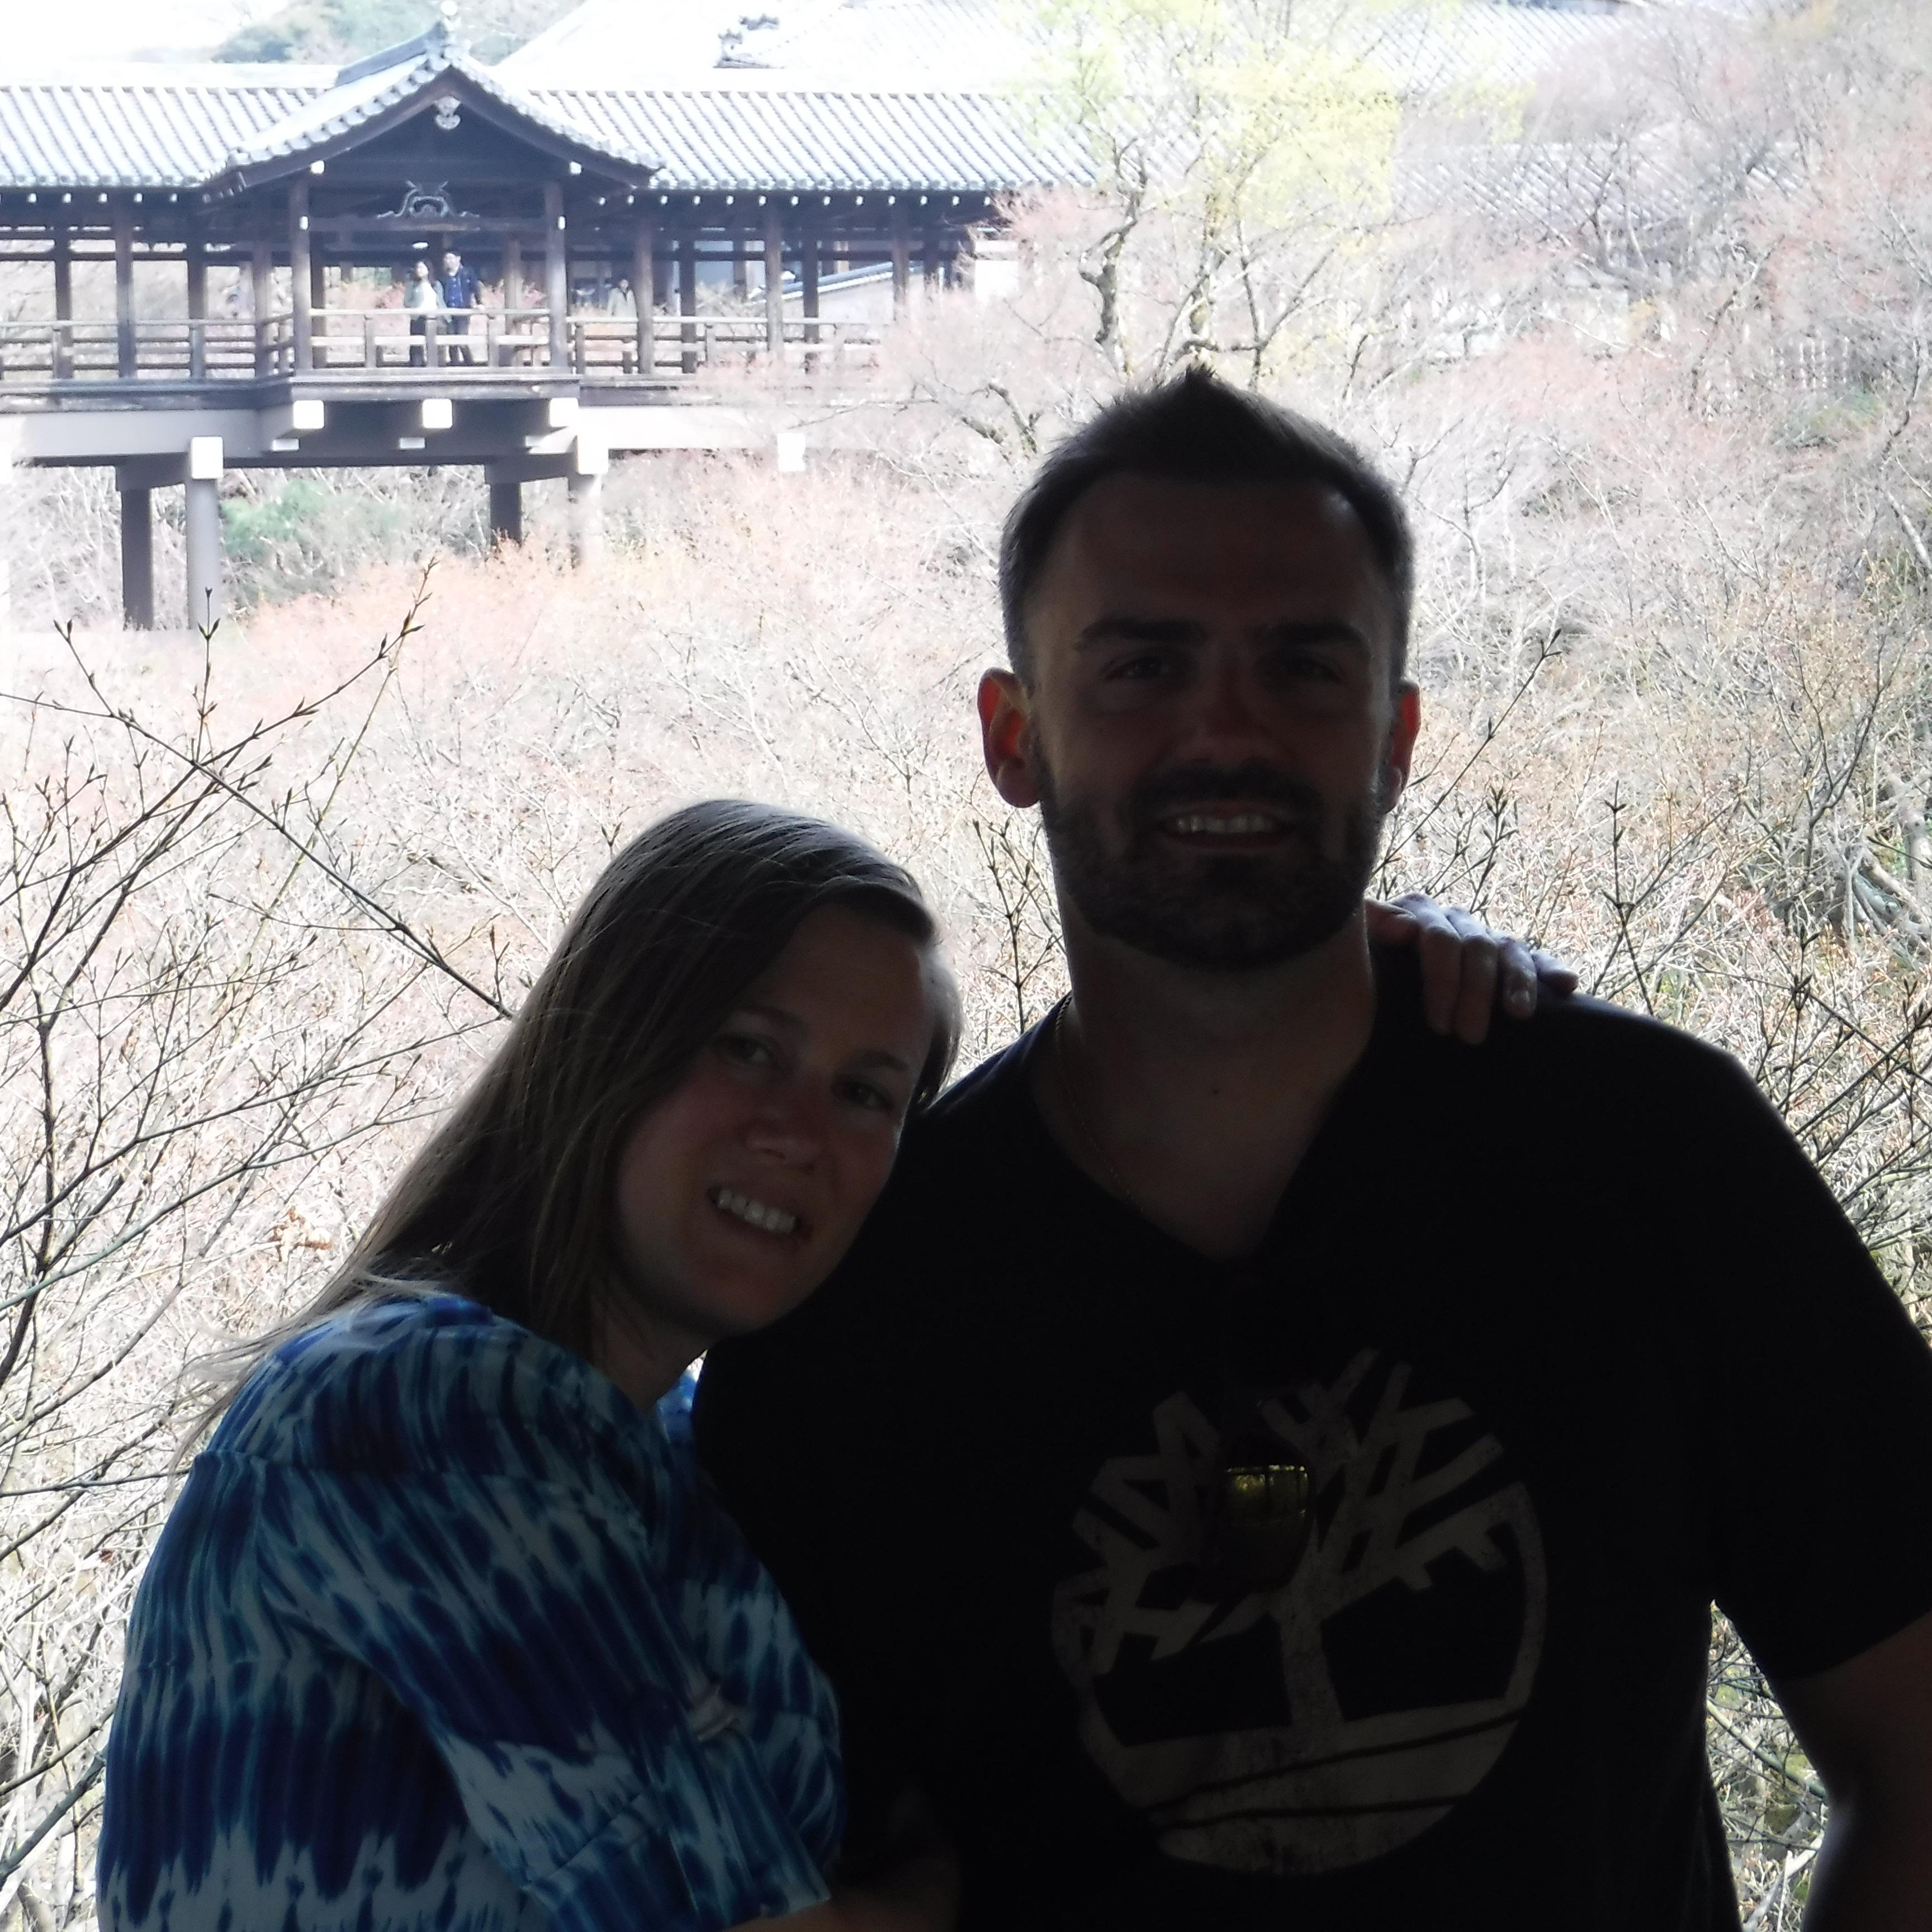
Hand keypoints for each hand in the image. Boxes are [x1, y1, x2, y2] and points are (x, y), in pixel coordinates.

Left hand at [1366, 894, 1577, 1044]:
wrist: (1367, 996)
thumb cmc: (1361, 976)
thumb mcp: (1360, 954)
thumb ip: (1371, 929)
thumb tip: (1401, 928)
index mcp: (1418, 914)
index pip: (1437, 937)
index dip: (1441, 978)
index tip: (1437, 1023)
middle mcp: (1454, 920)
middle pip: (1475, 948)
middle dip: (1474, 993)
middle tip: (1469, 1037)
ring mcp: (1483, 937)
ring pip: (1508, 950)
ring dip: (1517, 983)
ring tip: (1519, 1016)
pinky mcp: (1508, 955)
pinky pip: (1534, 957)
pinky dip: (1550, 968)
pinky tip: (1567, 983)